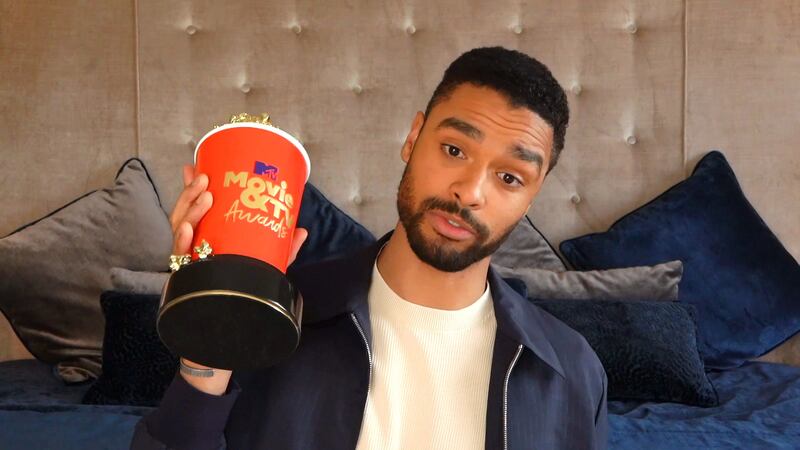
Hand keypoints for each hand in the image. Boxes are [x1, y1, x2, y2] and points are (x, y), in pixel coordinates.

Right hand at [171, 164, 307, 392]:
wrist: (222, 349)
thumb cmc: (241, 305)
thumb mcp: (263, 272)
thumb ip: (280, 252)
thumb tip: (302, 229)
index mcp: (202, 247)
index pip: (191, 213)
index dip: (190, 190)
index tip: (194, 165)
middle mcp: (189, 256)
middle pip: (182, 218)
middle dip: (191, 195)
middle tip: (205, 178)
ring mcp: (186, 271)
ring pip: (178, 235)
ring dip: (189, 211)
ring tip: (205, 196)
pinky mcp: (186, 287)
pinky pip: (181, 264)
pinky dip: (183, 245)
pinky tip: (188, 231)